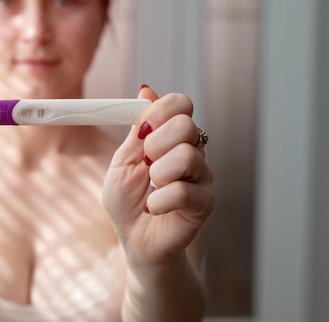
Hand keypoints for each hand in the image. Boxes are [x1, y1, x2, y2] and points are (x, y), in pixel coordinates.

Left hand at [102, 86, 212, 265]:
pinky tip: (153, 208)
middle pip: (186, 125)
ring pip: (187, 156)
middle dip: (155, 144)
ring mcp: (201, 176)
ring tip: (151, 189)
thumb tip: (146, 90)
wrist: (133, 239)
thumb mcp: (123, 160)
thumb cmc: (127, 200)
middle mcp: (191, 150)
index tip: (142, 128)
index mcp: (170, 136)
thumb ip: (136, 128)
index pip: (181, 104)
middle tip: (146, 164)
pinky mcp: (205, 202)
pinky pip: (184, 191)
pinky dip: (158, 201)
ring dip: (157, 174)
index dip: (160, 110)